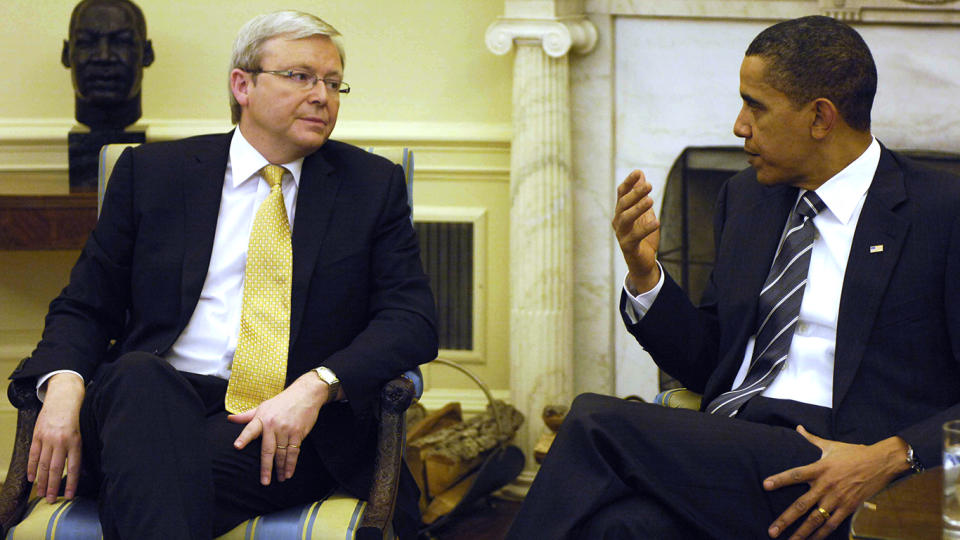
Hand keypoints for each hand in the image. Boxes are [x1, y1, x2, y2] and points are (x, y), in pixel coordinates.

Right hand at [28, 373, 83, 502]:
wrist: (63, 398)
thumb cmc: (75, 419)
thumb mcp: (81, 434)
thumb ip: (77, 452)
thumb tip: (77, 472)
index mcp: (76, 442)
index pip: (74, 467)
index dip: (72, 483)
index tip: (70, 496)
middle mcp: (61, 442)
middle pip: (56, 469)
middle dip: (53, 486)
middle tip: (50, 500)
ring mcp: (48, 438)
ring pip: (43, 464)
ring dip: (41, 481)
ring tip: (41, 494)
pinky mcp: (37, 435)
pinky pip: (33, 455)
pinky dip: (32, 468)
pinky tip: (32, 479)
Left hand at [228, 373, 327, 484]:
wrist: (306, 394)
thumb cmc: (282, 401)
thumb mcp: (263, 406)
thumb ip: (247, 416)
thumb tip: (229, 419)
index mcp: (262, 418)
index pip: (250, 429)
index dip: (244, 438)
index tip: (237, 446)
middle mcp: (273, 425)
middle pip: (268, 449)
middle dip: (266, 467)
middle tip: (265, 481)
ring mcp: (286, 429)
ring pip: (282, 453)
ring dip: (281, 468)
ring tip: (278, 479)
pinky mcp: (298, 433)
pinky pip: (294, 451)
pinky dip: (291, 464)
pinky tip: (289, 473)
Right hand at [612, 170, 660, 293]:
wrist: (643, 262)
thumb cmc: (643, 237)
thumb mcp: (644, 214)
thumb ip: (642, 197)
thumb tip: (641, 176)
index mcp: (621, 212)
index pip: (622, 194)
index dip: (629, 182)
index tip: (638, 172)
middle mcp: (618, 221)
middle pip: (623, 204)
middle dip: (635, 193)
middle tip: (649, 185)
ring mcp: (621, 234)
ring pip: (625, 218)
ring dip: (637, 208)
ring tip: (651, 200)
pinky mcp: (627, 246)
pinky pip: (635, 236)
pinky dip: (645, 229)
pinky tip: (656, 222)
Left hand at [764, 426, 909, 539]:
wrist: (881, 462)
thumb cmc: (854, 452)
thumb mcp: (831, 445)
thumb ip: (811, 439)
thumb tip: (798, 428)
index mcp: (820, 468)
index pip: (795, 474)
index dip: (780, 480)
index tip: (765, 485)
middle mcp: (826, 485)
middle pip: (802, 505)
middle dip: (786, 519)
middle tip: (772, 531)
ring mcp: (837, 498)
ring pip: (816, 519)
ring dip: (802, 532)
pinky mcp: (849, 507)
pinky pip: (833, 524)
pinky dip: (822, 534)